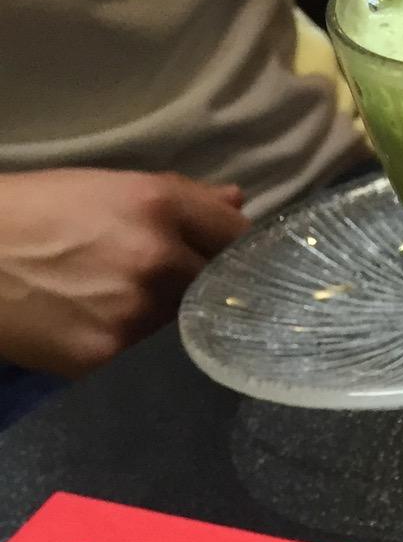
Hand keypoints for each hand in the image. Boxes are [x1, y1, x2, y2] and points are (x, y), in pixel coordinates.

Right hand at [0, 168, 250, 377]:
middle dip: (198, 282)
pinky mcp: (112, 354)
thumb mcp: (98, 186)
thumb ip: (177, 198)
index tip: (231, 255)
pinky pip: (143, 351)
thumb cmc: (27, 213)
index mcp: (154, 205)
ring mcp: (136, 312)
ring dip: (163, 311)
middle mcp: (155, 259)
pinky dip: (128, 339)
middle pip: (214, 283)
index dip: (236, 247)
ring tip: (112, 294)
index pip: (234, 235)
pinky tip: (92, 320)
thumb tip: (235, 203)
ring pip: (180, 320)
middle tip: (160, 277)